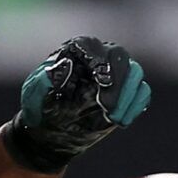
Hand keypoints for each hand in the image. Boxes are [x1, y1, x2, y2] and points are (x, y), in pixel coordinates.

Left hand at [4, 37, 150, 171]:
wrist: (50, 130)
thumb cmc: (40, 107)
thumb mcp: (35, 92)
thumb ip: (46, 78)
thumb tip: (62, 68)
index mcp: (75, 51)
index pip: (93, 47)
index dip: (100, 62)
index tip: (101, 82)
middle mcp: (98, 57)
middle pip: (120, 57)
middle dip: (117, 81)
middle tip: (106, 107)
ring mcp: (115, 75)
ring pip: (135, 74)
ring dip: (127, 96)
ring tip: (112, 117)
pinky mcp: (126, 94)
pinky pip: (142, 93)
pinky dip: (135, 106)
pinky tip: (121, 121)